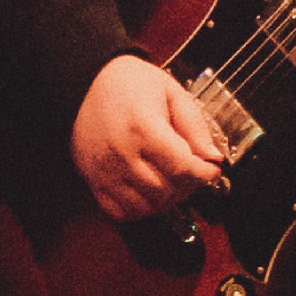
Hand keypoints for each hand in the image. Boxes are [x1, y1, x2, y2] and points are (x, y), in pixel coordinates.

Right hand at [73, 56, 224, 222]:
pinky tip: (147, 191)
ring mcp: (104, 170)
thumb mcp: (170, 92)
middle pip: (166, 191)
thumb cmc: (128, 84)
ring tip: (171, 181)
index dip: (205, 174)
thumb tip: (213, 157)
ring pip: (146, 207)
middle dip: (188, 186)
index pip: (183, 168)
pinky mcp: (92, 179)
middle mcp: (120, 153)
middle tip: (191, 172)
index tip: (210, 169)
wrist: (82, 84)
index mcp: (142, 128)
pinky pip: (120, 211)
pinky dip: (139, 209)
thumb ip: (194, 125)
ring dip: (166, 200)